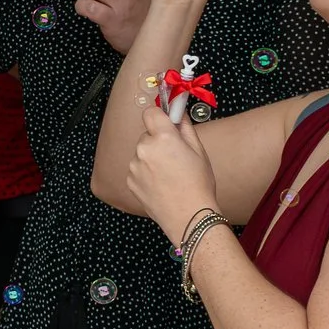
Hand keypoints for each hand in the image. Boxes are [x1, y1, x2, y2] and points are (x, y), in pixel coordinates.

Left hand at [126, 98, 220, 239]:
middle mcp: (144, 149)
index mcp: (162, 138)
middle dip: (158, 140)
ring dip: (152, 157)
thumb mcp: (199, 151)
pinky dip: (146, 172)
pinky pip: (137, 168)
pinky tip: (161, 183)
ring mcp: (134, 166)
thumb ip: (185, 128)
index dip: (159, 116)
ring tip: (170, 174)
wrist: (188, 216)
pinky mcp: (129, 180)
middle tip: (175, 155)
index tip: (166, 121)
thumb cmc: (198, 185)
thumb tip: (178, 113)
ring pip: (142, 152)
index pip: (150, 112)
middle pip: (147, 135)